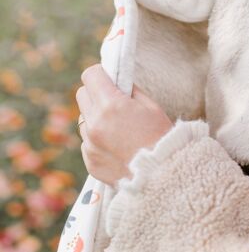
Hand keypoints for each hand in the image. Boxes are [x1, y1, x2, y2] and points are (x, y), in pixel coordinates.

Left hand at [76, 64, 172, 185]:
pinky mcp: (90, 162)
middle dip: (95, 93)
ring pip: (84, 120)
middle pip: (82, 95)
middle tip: (113, 100)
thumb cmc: (162, 138)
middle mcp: (95, 124)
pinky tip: (118, 147)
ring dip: (96, 118)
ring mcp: (90, 145)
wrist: (163, 178)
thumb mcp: (151, 106)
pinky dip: (98, 140)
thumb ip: (130, 90)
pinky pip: (88, 143)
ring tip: (118, 129)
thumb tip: (118, 82)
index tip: (109, 78)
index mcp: (111, 105)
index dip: (101, 73)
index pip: (91, 75)